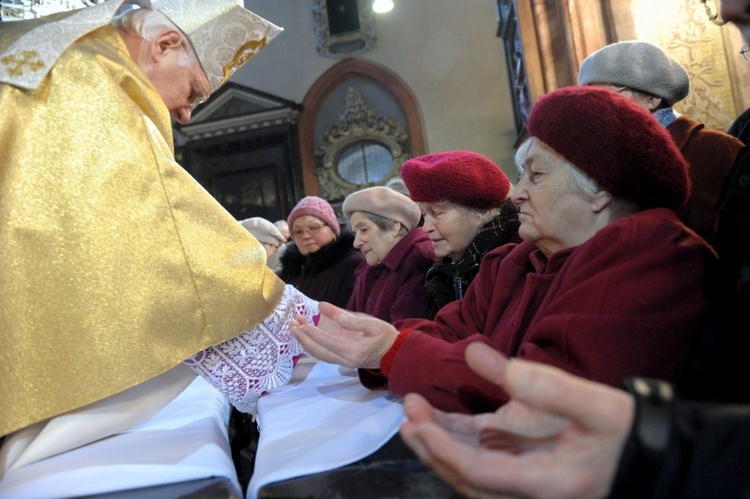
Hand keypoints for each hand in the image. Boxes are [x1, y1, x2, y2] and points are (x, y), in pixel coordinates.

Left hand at [291, 302, 398, 368]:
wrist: (394, 354)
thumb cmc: (385, 336)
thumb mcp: (371, 323)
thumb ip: (348, 317)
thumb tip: (323, 307)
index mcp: (353, 351)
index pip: (327, 342)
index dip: (312, 332)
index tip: (301, 322)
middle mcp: (345, 360)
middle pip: (318, 351)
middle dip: (303, 338)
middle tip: (291, 323)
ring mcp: (343, 362)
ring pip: (318, 354)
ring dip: (304, 341)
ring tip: (294, 327)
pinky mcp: (342, 360)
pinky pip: (322, 354)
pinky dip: (311, 345)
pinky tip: (305, 336)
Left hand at [399, 342, 633, 498]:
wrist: (648, 454)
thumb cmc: (625, 431)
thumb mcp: (593, 403)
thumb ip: (540, 382)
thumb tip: (473, 354)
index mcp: (547, 483)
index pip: (482, 474)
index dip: (445, 452)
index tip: (418, 423)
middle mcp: (528, 490)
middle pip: (467, 479)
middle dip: (432, 449)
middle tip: (408, 415)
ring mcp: (523, 478)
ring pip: (470, 470)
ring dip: (439, 444)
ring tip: (414, 412)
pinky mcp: (522, 465)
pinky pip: (481, 457)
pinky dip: (457, 439)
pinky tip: (437, 417)